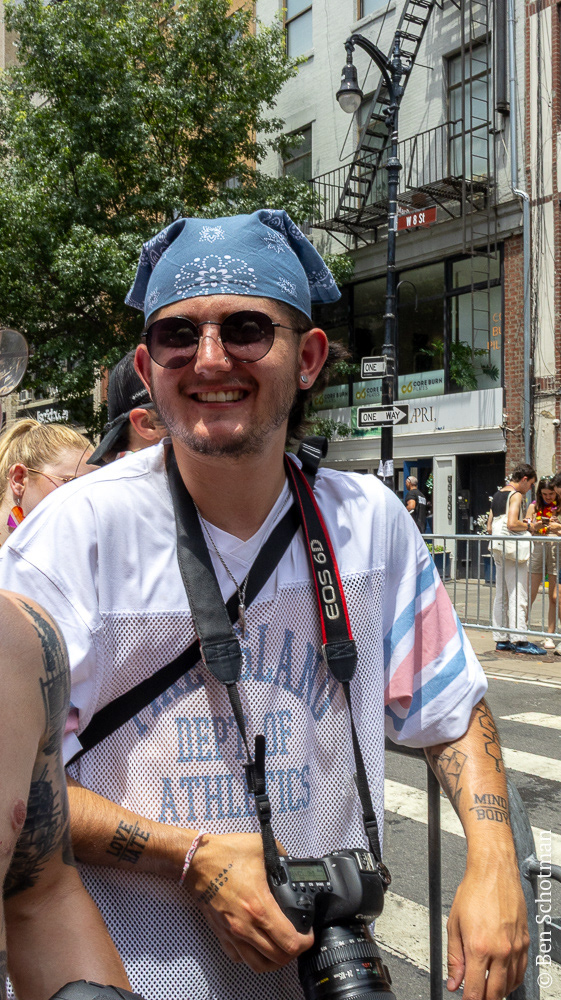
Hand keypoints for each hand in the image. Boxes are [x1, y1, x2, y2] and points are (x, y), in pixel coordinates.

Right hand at [185, 832, 312, 972]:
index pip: (289, 942)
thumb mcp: (261, 846)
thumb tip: (290, 864)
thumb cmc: (224, 854)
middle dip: (294, 952)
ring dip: (274, 960)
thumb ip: (282, 855)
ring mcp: (232, 933)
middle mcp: (245, 926)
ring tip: (281, 946)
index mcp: (258, 906)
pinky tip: (258, 944)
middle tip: (298, 939)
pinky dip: (253, 956)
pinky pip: (239, 958)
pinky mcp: (221, 934)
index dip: (305, 942)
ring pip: (258, 965)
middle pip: (277, 959)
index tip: (307, 934)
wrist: (195, 861)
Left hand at [446, 854, 528, 998]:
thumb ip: (454, 957)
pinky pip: (521, 971)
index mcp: (478, 947)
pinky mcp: (525, 942)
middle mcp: (499, 950)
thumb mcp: (454, 924)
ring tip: (487, 989)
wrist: (494, 872)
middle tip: (476, 997)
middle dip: (484, 999)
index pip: (475, 990)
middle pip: (494, 993)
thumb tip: (453, 981)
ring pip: (510, 985)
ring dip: (498, 992)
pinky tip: (504, 979)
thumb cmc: (473, 891)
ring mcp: (515, 947)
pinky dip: (513, 981)